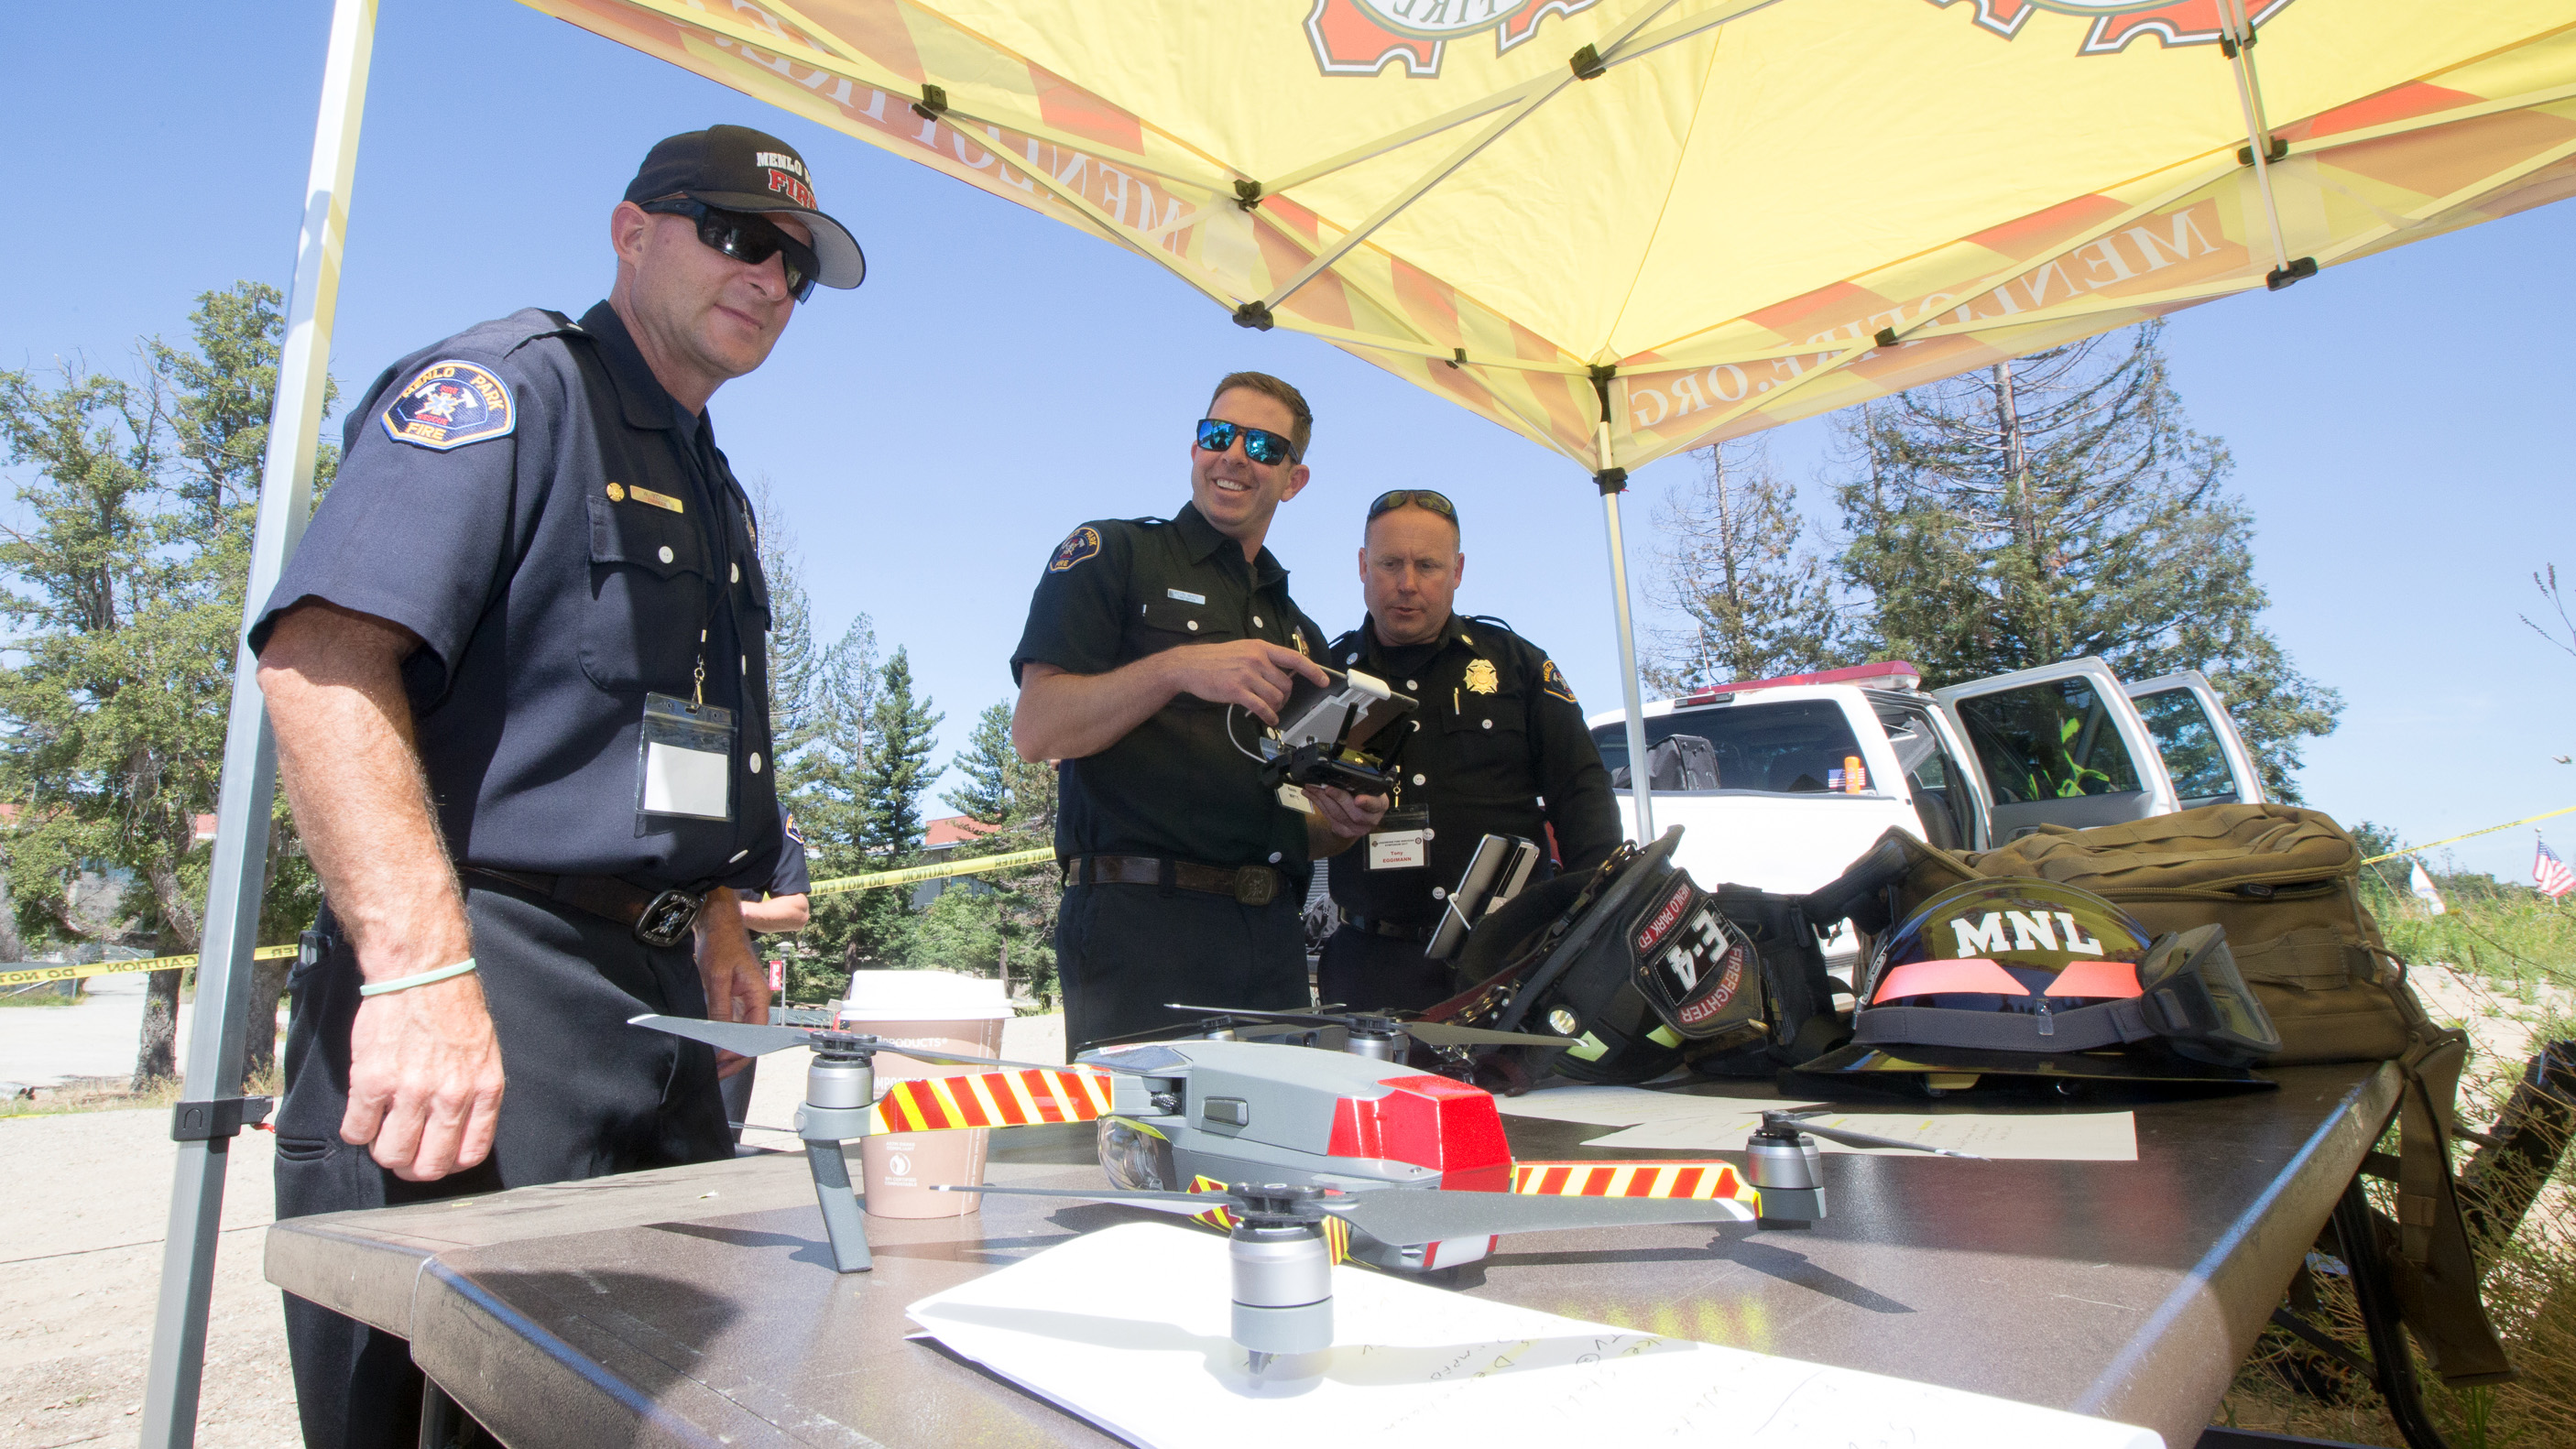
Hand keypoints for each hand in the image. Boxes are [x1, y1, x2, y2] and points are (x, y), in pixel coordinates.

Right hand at [341, 970, 505, 1181]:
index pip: (468, 1155)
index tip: (433, 1156)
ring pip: (390, 1155)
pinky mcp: (373, 1082)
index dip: (447, 1164)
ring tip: (381, 1130)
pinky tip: (363, 1113)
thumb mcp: (484, 1054)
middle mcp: (451, 1096)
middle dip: (411, 1167)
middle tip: (402, 1150)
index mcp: (484, 1090)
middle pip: (427, 1167)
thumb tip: (460, 1133)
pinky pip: (357, 1131)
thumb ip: (476, 1095)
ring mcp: (411, 1091)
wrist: (423, 973)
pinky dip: (356, 1130)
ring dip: (382, 1151)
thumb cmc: (454, 1010)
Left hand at [693, 890, 772, 1079]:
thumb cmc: (722, 944)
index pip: (755, 1033)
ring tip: (712, 1063)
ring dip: (727, 1049)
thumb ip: (721, 1007)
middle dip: (734, 1057)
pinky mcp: (734, 999)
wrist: (718, 924)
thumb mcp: (718, 978)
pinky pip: (732, 1023)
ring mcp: (745, 1001)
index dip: (739, 1051)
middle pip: (750, 1038)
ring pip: (740, 1033)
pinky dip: (722, 1036)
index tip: (721, 1062)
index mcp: (759, 996)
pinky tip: (711, 1045)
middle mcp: (756, 1001)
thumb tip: (720, 1035)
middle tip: (715, 1071)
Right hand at [1159, 639, 1327, 723]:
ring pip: (1276, 697)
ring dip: (1276, 707)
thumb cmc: (1215, 659)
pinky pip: (1262, 707)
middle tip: (1277, 702)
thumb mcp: (1242, 650)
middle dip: (1285, 697)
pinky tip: (1269, 719)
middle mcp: (1257, 659)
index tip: (1323, 680)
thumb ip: (1262, 659)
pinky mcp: (1237, 691)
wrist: (1190, 665)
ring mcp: (1247, 675)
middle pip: (1286, 685)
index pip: (1294, 658)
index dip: (1313, 670)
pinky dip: (1269, 716)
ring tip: (1269, 709)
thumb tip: (1282, 674)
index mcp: (1260, 648)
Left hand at [1303, 785, 1388, 841]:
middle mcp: (1371, 820)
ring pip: (1337, 814)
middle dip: (1338, 798)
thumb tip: (1340, 772)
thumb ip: (1359, 782)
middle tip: (1326, 787)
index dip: (1367, 803)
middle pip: (1354, 813)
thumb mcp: (1367, 786)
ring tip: (1312, 787)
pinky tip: (1310, 794)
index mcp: (1380, 805)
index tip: (1358, 800)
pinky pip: (1328, 817)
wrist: (1359, 815)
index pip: (1375, 805)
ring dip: (1322, 799)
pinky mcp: (1342, 831)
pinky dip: (1318, 803)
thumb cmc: (1364, 794)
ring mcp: (1356, 829)